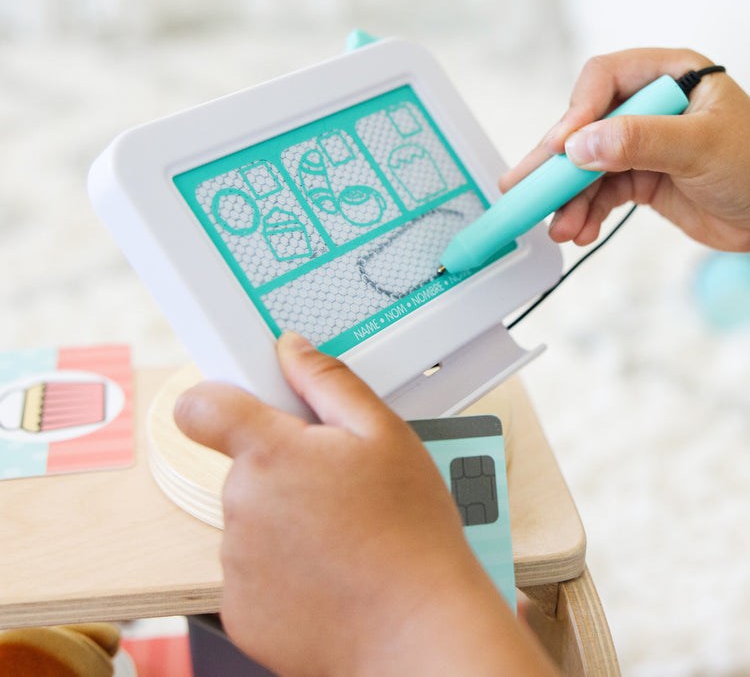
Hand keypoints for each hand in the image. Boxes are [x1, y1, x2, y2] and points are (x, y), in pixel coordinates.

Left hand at [174, 331, 557, 676]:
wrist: (419, 630)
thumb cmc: (409, 531)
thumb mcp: (384, 433)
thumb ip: (328, 381)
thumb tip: (291, 349)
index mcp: (270, 454)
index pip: (201, 407)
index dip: (216, 400)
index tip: (241, 408)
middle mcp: (241, 506)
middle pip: (243, 468)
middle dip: (283, 469)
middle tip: (337, 487)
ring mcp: (237, 564)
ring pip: (252, 520)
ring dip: (286, 520)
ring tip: (342, 535)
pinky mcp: (242, 611)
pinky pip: (254, 571)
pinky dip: (284, 568)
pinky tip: (329, 571)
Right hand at [500, 48, 749, 250]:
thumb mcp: (700, 147)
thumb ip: (640, 141)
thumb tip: (579, 146)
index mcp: (669, 76)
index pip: (603, 80)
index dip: (577, 112)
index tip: (562, 148)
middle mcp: (648, 106)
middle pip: (585, 127)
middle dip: (556, 164)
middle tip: (521, 186)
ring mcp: (641, 144)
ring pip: (587, 167)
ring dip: (569, 200)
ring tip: (559, 228)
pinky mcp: (638, 178)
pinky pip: (599, 194)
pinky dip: (586, 214)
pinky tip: (579, 231)